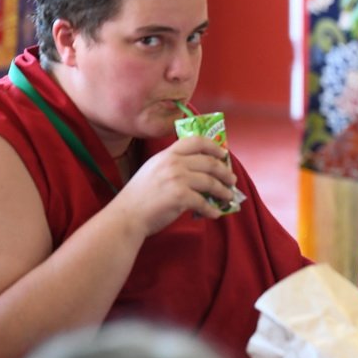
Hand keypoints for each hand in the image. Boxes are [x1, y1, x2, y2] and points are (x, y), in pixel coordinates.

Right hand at [109, 135, 236, 236]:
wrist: (126, 216)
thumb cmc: (139, 197)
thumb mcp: (153, 170)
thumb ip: (173, 165)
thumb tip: (200, 171)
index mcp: (167, 155)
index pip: (196, 141)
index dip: (214, 146)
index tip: (224, 153)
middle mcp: (173, 163)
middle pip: (209, 162)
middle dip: (225, 172)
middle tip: (232, 179)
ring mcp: (177, 179)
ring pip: (211, 182)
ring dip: (223, 191)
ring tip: (228, 196)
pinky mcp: (180, 196)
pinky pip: (204, 202)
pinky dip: (212, 210)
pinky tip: (215, 214)